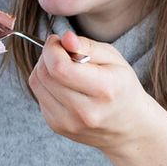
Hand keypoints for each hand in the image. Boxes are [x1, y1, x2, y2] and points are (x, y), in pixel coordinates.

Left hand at [27, 31, 163, 152]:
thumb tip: (64, 38)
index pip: (60, 67)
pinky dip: (46, 85)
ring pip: (37, 84)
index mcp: (104, 90)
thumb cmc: (122, 88)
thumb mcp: (114, 60)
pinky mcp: (57, 126)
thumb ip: (88, 45)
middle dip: (47, 56)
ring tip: (61, 66)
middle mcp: (85, 111)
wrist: (129, 127)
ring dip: (43, 69)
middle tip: (60, 52)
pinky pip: (39, 97)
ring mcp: (69, 122)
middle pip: (45, 74)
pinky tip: (62, 84)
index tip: (57, 41)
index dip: (52, 49)